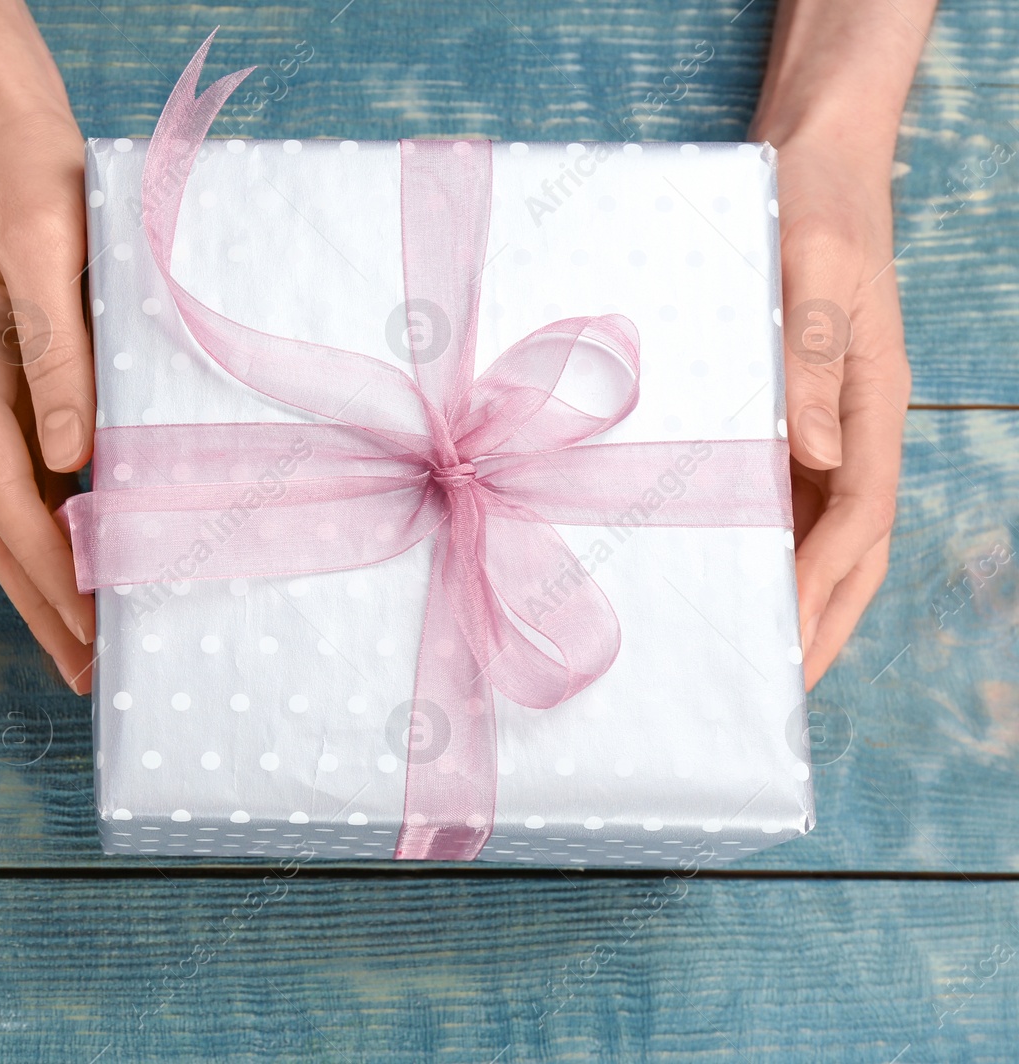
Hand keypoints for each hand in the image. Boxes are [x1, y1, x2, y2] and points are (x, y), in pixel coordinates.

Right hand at [0, 0, 95, 692]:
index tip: (92, 635)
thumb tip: (73, 459)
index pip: (7, 503)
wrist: (0, 118)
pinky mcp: (14, 378)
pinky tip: (89, 551)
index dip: (49, 575)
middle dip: (41, 603)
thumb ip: (58, 352)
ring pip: (10, 507)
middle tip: (86, 674)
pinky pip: (31, 470)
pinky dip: (57, 524)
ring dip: (45, 578)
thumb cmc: (25, 174)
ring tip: (85, 642)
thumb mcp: (45, 248)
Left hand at [763, 129, 908, 688]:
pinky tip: (723, 569)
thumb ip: (813, 356)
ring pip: (818, 527)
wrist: (810, 151)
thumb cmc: (810, 200)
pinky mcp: (791, 405)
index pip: (858, 517)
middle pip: (849, 545)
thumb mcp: (810, 265)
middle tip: (776, 692)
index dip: (823, 586)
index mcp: (873, 399)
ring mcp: (826, 418)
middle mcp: (854, 422)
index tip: (787, 645)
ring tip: (748, 656)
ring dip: (791, 591)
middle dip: (819, 620)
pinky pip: (783, 488)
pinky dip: (762, 539)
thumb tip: (812, 457)